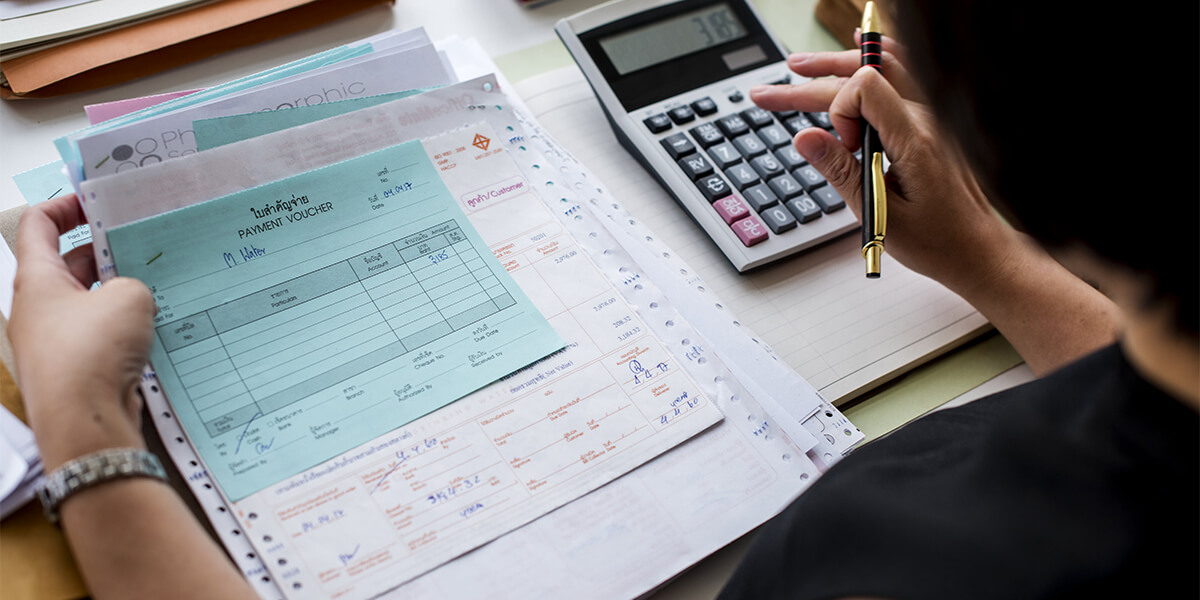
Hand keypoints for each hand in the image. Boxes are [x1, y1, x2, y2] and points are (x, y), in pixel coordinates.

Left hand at [8, 195, 155, 470]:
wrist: (86, 425)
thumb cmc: (93, 353)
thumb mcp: (129, 297)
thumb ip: (132, 283)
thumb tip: (130, 297)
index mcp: (36, 280)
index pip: (38, 224)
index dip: (66, 205)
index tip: (98, 201)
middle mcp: (37, 309)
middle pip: (67, 265)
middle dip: (104, 252)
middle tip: (141, 243)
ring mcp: (54, 342)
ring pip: (87, 303)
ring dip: (117, 292)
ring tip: (156, 284)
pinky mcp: (74, 370)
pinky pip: (99, 336)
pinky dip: (122, 326)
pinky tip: (153, 327)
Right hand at [750, 39, 1019, 297]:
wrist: (978, 249)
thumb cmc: (938, 240)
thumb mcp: (880, 215)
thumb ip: (841, 172)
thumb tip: (804, 138)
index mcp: (915, 140)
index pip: (865, 88)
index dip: (838, 111)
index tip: (840, 147)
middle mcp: (926, 119)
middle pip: (863, 76)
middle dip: (811, 83)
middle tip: (768, 95)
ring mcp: (931, 117)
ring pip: (882, 69)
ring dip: (836, 67)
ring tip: (798, 67)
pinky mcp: (929, 123)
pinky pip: (903, 75)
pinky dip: (876, 60)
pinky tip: (858, 45)